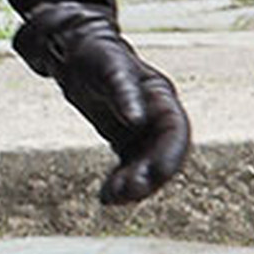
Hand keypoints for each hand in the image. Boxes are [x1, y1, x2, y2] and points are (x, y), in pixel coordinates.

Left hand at [12, 0, 190, 204]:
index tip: (157, 174)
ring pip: (146, 165)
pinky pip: (128, 166)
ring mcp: (142, 131)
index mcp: (161, 98)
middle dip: (151, 175)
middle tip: (130, 193)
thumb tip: (137, 120)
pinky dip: (120, 182)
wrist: (77, 53)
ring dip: (135, 184)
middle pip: (164, 154)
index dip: (171, 154)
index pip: (176, 131)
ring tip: (113, 199)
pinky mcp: (125, 141)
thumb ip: (124, 93)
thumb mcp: (110, 70)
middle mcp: (156, 117)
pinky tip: (106, 196)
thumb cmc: (97, 56)